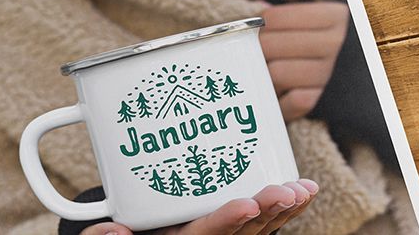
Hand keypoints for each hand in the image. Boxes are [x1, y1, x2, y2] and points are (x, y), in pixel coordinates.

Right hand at [81, 179, 318, 234]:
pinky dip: (285, 209)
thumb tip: (114, 230)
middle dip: (268, 213)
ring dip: (284, 211)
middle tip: (287, 191)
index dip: (228, 220)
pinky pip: (263, 225)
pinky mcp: (232, 228)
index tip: (248, 202)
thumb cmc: (115, 233)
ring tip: (304, 189)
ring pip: (259, 231)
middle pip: (241, 234)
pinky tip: (304, 190)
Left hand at [258, 2, 348, 119]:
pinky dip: (280, 102)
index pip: (274, 18)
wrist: (373, 71)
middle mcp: (335, 43)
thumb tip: (255, 8)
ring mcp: (331, 73)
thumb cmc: (334, 43)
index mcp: (332, 16)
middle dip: (255, 52)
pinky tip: (280, 97)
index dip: (258, 26)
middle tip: (255, 56)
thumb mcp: (322, 21)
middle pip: (268, 46)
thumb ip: (289, 16)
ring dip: (264, 78)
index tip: (258, 31)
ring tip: (266, 76)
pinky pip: (291, 101)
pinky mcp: (328, 100)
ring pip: (274, 74)